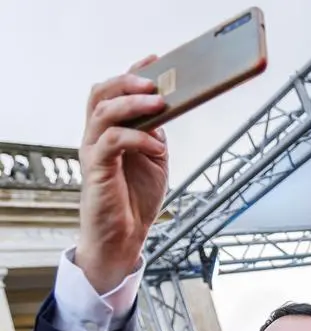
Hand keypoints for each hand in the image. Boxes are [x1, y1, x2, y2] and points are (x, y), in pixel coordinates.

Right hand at [75, 56, 167, 294]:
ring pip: (103, 112)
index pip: (113, 93)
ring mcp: (94, 152)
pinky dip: (136, 137)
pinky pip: (112, 141)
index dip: (131, 74)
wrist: (125, 237)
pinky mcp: (97, 169)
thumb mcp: (155, 161)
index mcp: (110, 131)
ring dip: (132, 103)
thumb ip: (155, 136)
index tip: (154, 60)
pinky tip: (155, 144)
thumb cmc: (136, 200)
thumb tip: (164, 113)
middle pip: (100, 94)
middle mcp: (97, 137)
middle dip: (127, 82)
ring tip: (158, 102)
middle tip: (153, 82)